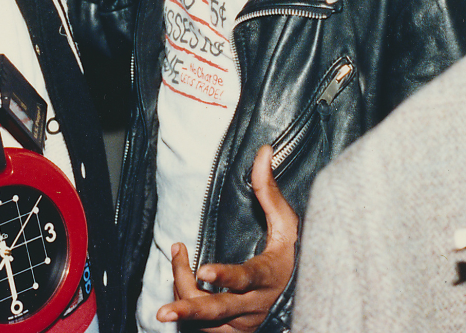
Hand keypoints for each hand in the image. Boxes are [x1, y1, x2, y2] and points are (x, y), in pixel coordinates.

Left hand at [157, 145, 298, 332]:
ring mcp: (244, 323)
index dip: (225, 276)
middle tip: (162, 312)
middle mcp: (256, 304)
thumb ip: (269, 189)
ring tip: (177, 260)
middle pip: (219, 311)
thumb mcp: (286, 222)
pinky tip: (183, 284)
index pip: (247, 277)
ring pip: (205, 317)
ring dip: (182, 291)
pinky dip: (188, 306)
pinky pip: (202, 326)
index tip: (203, 270)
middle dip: (189, 310)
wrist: (303, 294)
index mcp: (270, 275)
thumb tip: (263, 151)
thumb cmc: (290, 251)